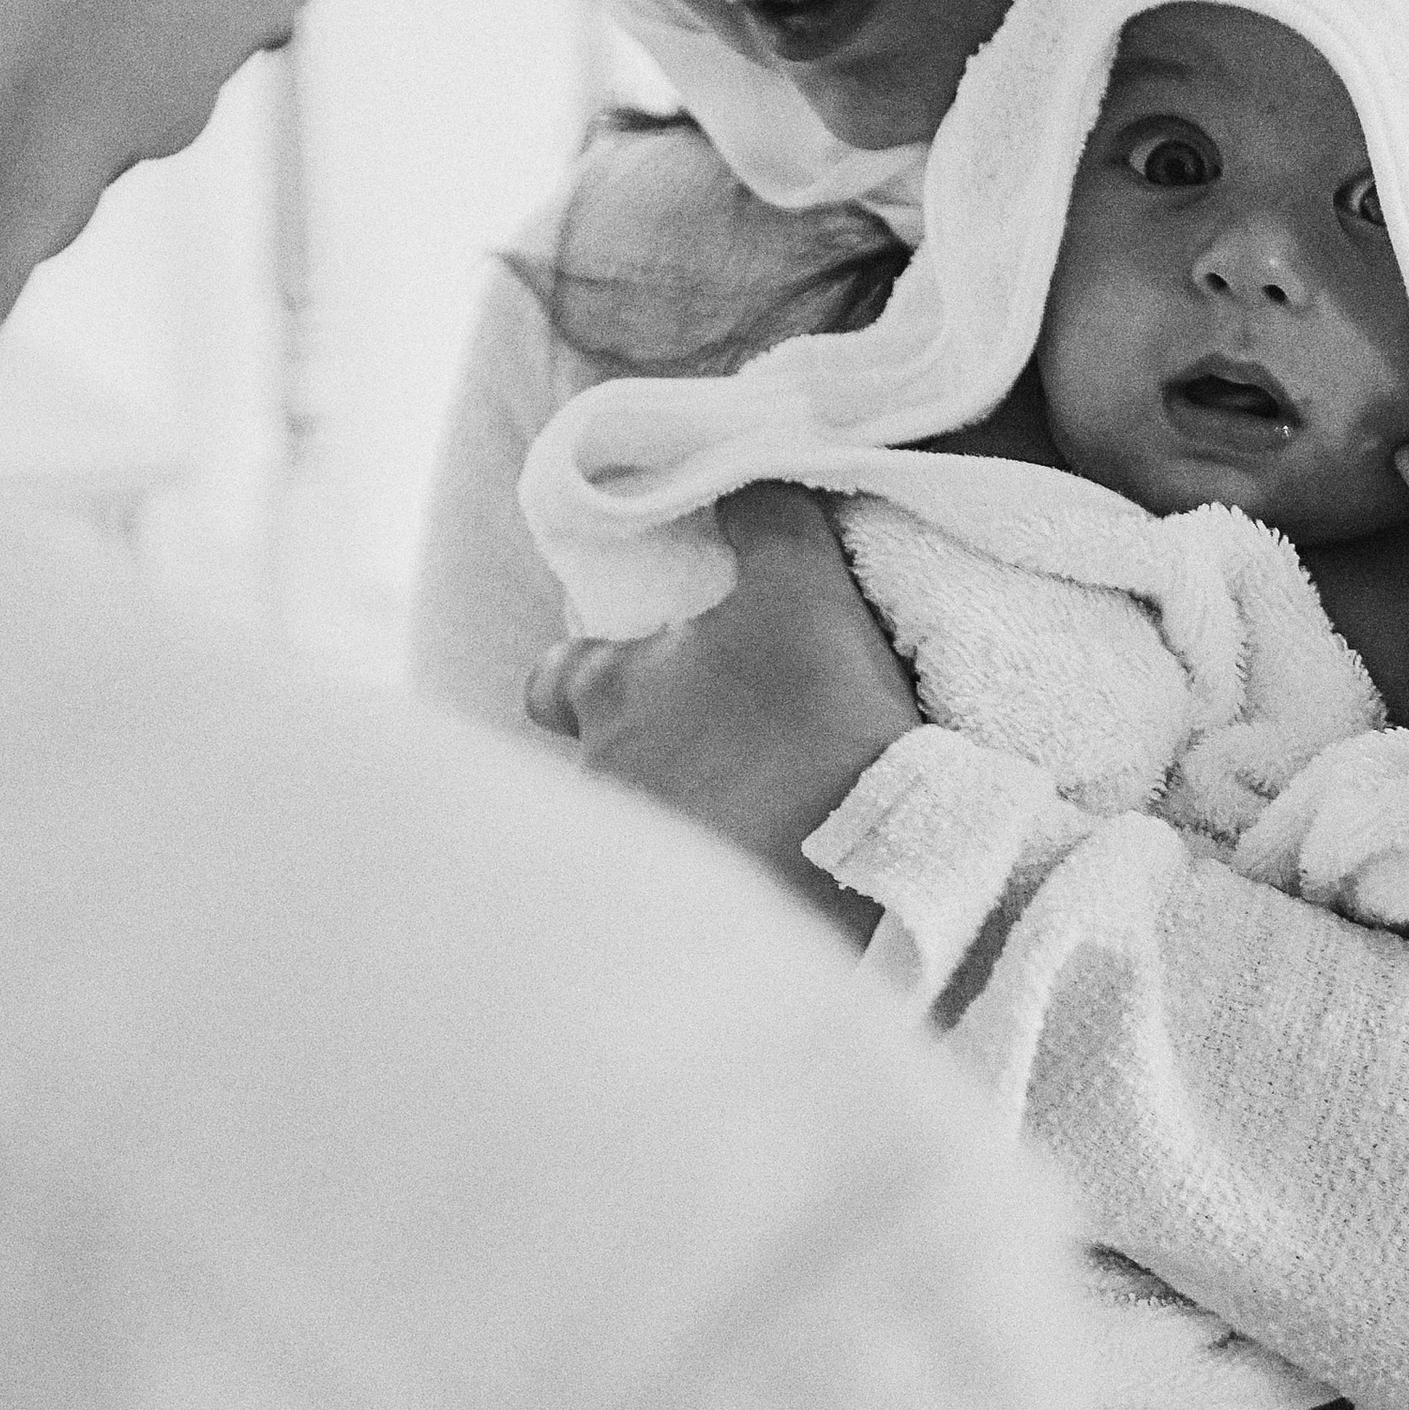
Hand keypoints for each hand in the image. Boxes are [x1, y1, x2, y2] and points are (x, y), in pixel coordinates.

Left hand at [525, 486, 919, 940]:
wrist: (854, 884)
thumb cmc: (807, 727)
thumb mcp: (803, 593)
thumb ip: (769, 522)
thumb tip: (741, 478)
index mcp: (608, 696)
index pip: (554, 678)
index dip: (590, 666)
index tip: (645, 659)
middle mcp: (601, 785)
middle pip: (612, 753)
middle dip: (663, 747)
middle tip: (738, 739)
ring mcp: (637, 868)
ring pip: (653, 826)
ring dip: (700, 815)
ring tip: (778, 811)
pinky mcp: (684, 932)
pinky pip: (694, 892)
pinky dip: (728, 876)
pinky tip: (787, 872)